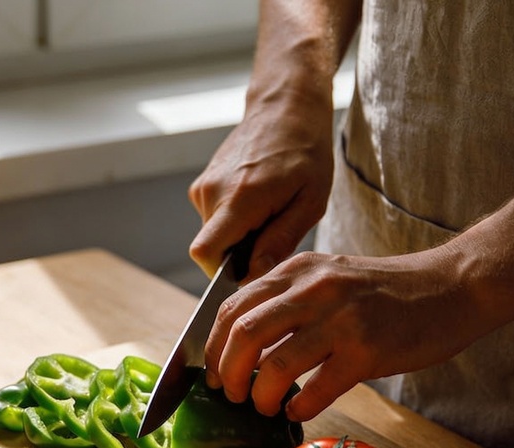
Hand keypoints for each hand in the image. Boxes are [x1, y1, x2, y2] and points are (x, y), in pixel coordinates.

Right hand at [188, 90, 334, 281]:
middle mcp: (212, 192)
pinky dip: (235, 219)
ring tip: (270, 208)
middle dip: (241, 252)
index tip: (250, 268)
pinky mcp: (202, 183)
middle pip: (213, 249)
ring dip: (240, 234)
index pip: (205, 253)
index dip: (223, 273)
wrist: (285, 106)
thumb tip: (254, 274)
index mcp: (240, 198)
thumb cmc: (306, 151)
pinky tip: (258, 198)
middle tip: (275, 227)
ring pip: (214, 234)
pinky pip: (214, 218)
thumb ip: (280, 240)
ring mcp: (203, 186)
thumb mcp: (311, 201)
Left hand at [203, 248, 483, 421]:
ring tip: (264, 407)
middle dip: (228, 373)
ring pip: (275, 365)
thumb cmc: (387, 291)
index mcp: (297, 271)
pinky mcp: (368, 350)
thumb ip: (289, 298)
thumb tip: (242, 339)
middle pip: (244, 334)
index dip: (214, 346)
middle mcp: (314, 289)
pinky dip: (299, 407)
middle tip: (231, 395)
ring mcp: (341, 319)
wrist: (453, 286)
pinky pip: (317, 388)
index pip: (233, 307)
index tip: (212, 372)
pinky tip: (298, 411)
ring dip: (260, 396)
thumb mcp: (329, 276)